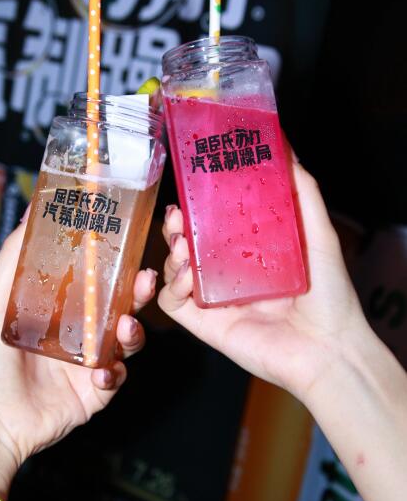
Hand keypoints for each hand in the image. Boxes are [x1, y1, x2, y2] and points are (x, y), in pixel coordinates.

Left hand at [0, 213, 155, 499]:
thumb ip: (12, 256)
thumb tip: (29, 212)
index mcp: (65, 305)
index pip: (101, 277)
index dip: (118, 261)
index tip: (130, 243)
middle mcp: (83, 328)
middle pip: (123, 303)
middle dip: (140, 291)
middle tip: (145, 279)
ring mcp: (93, 359)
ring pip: (129, 338)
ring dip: (133, 331)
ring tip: (125, 329)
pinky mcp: (98, 389)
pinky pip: (118, 375)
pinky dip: (113, 373)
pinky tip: (99, 373)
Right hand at [158, 153, 370, 404]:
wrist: (328, 350)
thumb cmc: (330, 295)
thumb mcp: (319, 234)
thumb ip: (303, 193)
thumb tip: (287, 151)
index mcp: (250, 252)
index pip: (213, 222)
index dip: (197, 205)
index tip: (191, 186)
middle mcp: (228, 273)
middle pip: (187, 243)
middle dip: (175, 226)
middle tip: (177, 215)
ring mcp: (214, 298)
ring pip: (174, 268)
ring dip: (170, 252)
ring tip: (182, 244)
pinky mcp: (204, 323)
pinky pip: (172, 302)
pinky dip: (171, 285)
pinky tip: (187, 276)